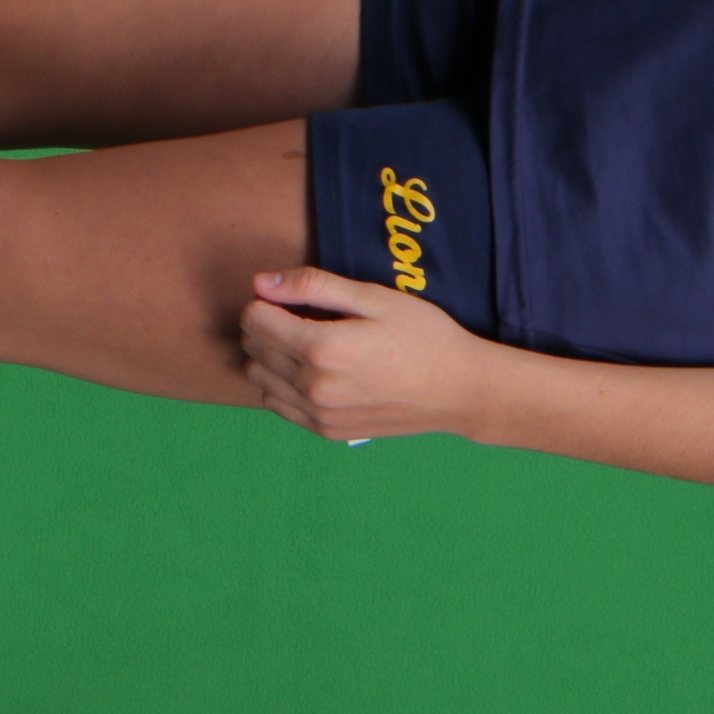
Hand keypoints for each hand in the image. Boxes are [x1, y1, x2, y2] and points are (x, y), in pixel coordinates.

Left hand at [240, 268, 504, 442]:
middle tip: (300, 316)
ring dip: (270, 357)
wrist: (459, 390)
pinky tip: (311, 373)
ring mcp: (318, 413)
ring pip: (259, 379)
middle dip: (266, 326)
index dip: (267, 301)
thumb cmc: (424, 336)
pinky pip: (278, 406)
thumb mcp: (375, 298)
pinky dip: (282, 386)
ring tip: (305, 346)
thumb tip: (262, 283)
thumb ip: (315, 286)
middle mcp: (313, 386)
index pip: (256, 320)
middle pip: (254, 348)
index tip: (292, 297)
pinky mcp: (327, 430)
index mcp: (322, 348)